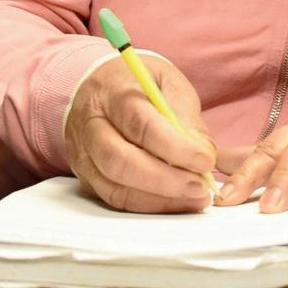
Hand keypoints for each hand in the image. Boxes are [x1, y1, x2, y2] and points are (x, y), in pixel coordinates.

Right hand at [67, 52, 217, 212]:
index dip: (174, 146)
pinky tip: (175, 202)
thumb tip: (202, 153)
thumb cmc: (141, 84)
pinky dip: (148, 204)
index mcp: (112, 93)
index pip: (139, 123)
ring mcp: (82, 154)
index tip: (205, 160)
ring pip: (114, 186)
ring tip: (194, 198)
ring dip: (158, 199)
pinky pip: (113, 198)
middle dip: (165, 179)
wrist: (100, 86)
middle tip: (200, 186)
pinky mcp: (85, 176)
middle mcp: (90, 125)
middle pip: (119, 161)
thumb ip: (183, 115)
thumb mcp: (168, 83)